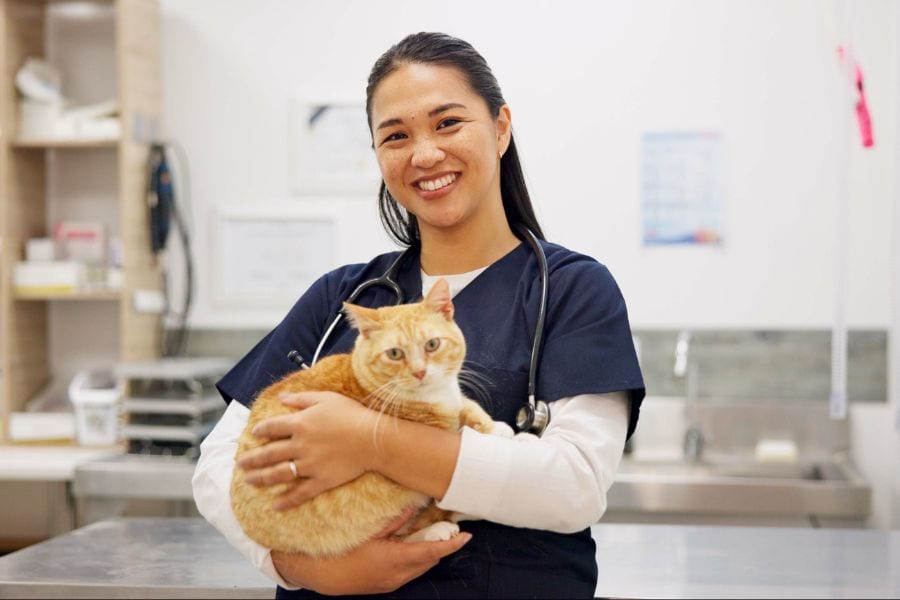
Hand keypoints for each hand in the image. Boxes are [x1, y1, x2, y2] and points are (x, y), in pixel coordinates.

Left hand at [236, 391, 377, 508]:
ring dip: (261, 478)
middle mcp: (300, 445)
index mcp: (300, 423)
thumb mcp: (326, 398)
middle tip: (239, 464)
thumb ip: (301, 398)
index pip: (271, 427)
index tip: (253, 434)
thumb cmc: (352, 414)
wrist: (373, 438)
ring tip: (249, 481)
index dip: (260, 430)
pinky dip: (286, 501)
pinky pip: (300, 494)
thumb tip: (281, 397)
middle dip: (251, 459)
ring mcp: (309, 465)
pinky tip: (275, 505)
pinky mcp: (321, 480)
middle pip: (268, 453)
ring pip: (278, 474)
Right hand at [271, 507, 472, 594]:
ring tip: (433, 534)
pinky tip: (411, 544)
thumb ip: (394, 520)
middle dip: (442, 545)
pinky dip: (417, 558)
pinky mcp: (388, 585)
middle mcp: (399, 575)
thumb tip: (414, 507)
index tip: (467, 537)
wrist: (324, 576)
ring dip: (429, 552)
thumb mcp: (369, 532)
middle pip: (431, 560)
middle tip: (449, 528)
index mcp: (396, 560)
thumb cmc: (343, 551)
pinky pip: (411, 572)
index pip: (433, 552)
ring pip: (421, 567)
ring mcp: (393, 582)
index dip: (452, 545)